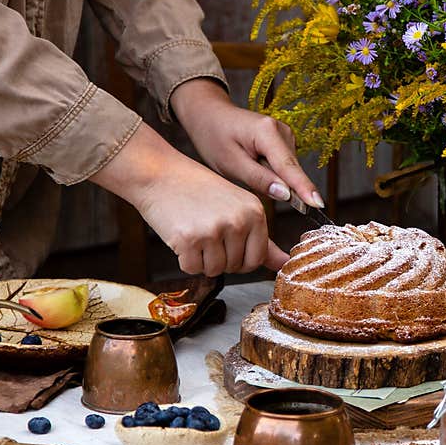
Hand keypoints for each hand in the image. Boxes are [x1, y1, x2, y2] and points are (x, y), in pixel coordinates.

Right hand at [91, 122, 288, 274]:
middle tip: (206, 232)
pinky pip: (192, 268)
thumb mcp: (237, 207)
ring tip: (195, 232)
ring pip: (214, 270)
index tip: (227, 244)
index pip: (257, 258)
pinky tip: (182, 236)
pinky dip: (184, 259)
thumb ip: (262, 239)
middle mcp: (238, 220)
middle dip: (219, 258)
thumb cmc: (198, 191)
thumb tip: (284, 263)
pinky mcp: (189, 239)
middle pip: (235, 267)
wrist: (160, 174)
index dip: (240, 259)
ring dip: (202, 259)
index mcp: (255, 212)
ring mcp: (214, 230)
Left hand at [170, 78, 323, 207]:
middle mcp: (283, 131)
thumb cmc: (215, 137)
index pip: (289, 167)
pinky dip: (272, 174)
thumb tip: (286, 195)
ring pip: (288, 172)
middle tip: (248, 179)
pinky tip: (253, 165)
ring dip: (272, 180)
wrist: (209, 115)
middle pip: (291, 171)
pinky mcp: (284, 142)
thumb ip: (259, 179)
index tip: (318, 205)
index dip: (304, 188)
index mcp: (267, 132)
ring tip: (246, 168)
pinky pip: (284, 168)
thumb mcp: (230, 163)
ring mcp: (286, 136)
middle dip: (279, 187)